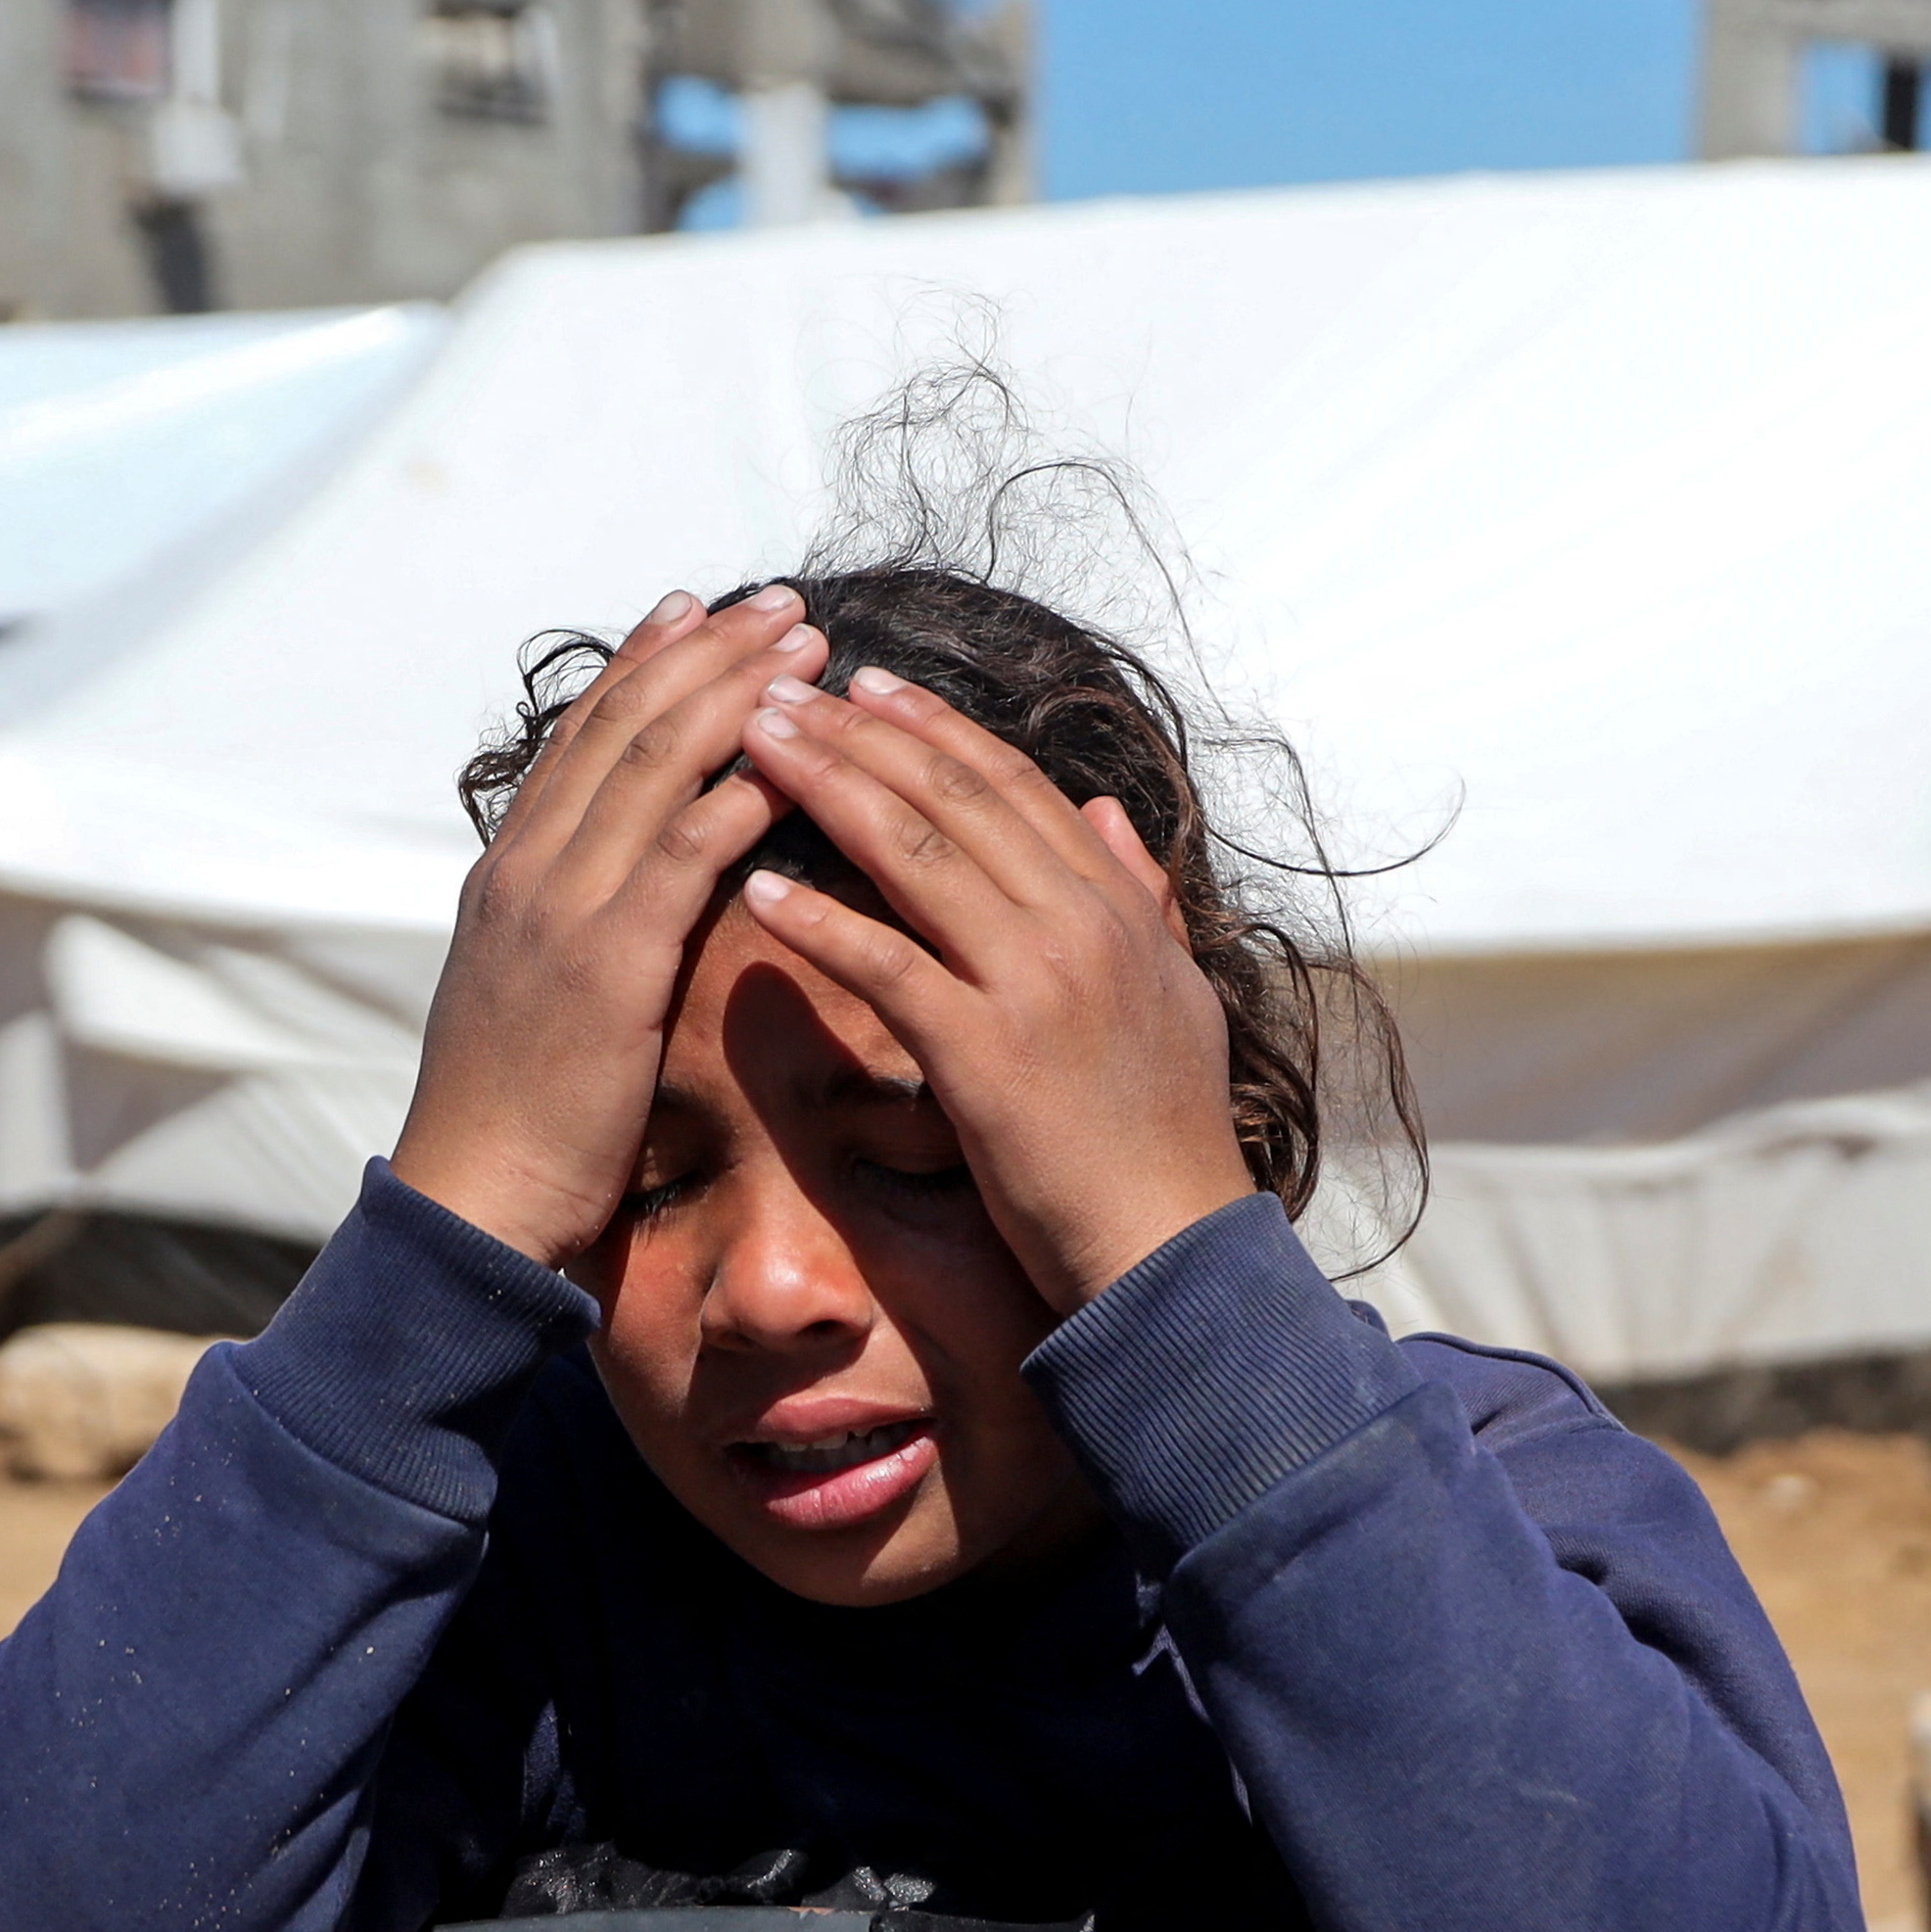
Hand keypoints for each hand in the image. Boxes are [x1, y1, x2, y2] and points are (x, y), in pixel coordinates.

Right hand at [389, 586, 822, 1264]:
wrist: (474, 1196)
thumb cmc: (513, 1111)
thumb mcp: (525, 987)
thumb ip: (565, 918)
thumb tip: (614, 881)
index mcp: (510, 869)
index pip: (583, 734)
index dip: (643, 662)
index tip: (698, 607)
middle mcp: (528, 868)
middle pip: (626, 725)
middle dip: (710, 653)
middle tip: (782, 606)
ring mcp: (561, 909)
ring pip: (657, 766)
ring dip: (740, 698)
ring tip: (809, 652)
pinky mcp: (607, 964)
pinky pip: (682, 855)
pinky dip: (739, 798)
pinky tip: (794, 763)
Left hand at [733, 667, 1260, 1308]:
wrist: (1174, 1248)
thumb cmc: (1165, 1135)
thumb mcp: (1177, 994)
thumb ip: (1139, 898)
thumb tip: (1106, 815)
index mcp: (1116, 906)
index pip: (1013, 785)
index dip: (934, 728)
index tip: (865, 683)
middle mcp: (1079, 925)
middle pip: (953, 798)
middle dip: (859, 734)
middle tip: (779, 690)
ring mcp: (1034, 984)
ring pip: (916, 856)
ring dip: (827, 789)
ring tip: (753, 746)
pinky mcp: (985, 1056)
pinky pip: (887, 967)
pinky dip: (820, 922)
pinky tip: (757, 890)